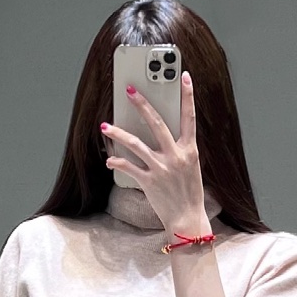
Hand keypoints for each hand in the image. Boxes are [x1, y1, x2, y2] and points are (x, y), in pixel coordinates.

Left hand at [100, 71, 210, 243]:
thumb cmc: (189, 193)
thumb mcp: (191, 167)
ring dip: (119, 133)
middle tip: (129, 90)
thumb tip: (163, 135)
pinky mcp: (149, 182)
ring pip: (136, 144)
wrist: (187, 220)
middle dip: (142, 104)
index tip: (182, 75)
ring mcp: (162, 168)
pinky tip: (109, 159)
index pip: (189, 117)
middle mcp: (176, 156)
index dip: (187, 95)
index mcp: (190, 150)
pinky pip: (129, 167)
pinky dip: (117, 162)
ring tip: (105, 125)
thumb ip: (180, 149)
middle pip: (157, 123)